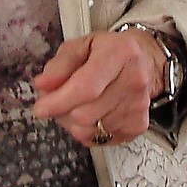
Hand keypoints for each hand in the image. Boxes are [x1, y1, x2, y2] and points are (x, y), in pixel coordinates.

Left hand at [31, 30, 164, 147]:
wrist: (144, 62)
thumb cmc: (110, 52)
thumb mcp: (81, 46)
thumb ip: (59, 64)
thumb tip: (43, 84)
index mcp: (120, 53)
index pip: (86, 87)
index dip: (58, 102)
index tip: (41, 108)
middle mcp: (134, 80)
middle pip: (85, 114)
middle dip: (62, 112)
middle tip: (58, 101)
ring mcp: (138, 105)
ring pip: (90, 130)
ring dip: (73, 122)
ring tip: (76, 105)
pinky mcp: (138, 125)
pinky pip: (99, 140)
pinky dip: (88, 131)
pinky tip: (91, 113)